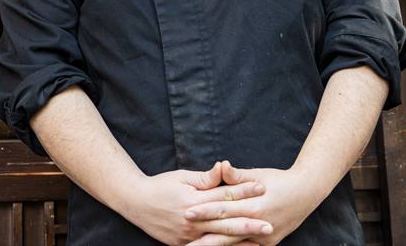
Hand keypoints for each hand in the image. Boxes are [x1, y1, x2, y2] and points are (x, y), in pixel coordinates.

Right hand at [120, 162, 272, 245]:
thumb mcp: (182, 177)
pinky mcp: (184, 244)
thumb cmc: (160, 186)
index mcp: (194, 201)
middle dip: (249, 224)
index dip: (243, 190)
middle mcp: (192, 221)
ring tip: (260, 240)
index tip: (262, 187)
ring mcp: (188, 235)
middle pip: (226, 222)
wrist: (135, 203)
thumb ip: (205, 178)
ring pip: (219, 239)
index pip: (224, 195)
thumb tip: (224, 167)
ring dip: (240, 240)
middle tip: (270, 224)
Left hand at [184, 161, 322, 245]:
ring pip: (234, 244)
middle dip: (204, 235)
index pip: (224, 209)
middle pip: (226, 231)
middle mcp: (260, 224)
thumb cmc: (280, 180)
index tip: (187, 212)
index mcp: (255, 205)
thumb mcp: (259, 174)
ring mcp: (265, 237)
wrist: (306, 193)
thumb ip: (237, 176)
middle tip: (185, 238)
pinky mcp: (269, 244)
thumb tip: (221, 165)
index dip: (205, 211)